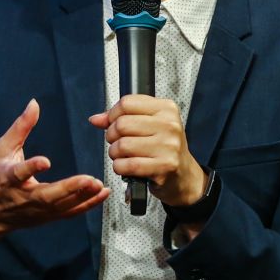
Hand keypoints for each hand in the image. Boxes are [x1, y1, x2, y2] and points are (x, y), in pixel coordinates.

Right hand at [0, 99, 109, 266]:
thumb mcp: (3, 149)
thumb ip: (20, 127)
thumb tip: (34, 104)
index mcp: (9, 178)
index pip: (19, 173)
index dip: (32, 167)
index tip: (45, 161)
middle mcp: (24, 196)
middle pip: (47, 195)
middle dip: (68, 188)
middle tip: (87, 179)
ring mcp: (37, 209)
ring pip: (61, 206)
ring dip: (82, 196)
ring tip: (98, 185)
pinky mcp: (48, 216)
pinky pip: (70, 212)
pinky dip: (88, 205)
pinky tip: (102, 193)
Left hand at [88, 94, 206, 206]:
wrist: (183, 175)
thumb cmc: (163, 148)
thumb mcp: (148, 125)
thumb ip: (121, 118)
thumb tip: (96, 119)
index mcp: (166, 109)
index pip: (127, 103)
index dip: (112, 115)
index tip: (114, 123)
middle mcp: (170, 125)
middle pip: (122, 124)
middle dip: (112, 136)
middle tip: (119, 142)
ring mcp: (168, 146)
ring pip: (122, 145)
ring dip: (115, 154)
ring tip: (123, 155)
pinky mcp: (164, 167)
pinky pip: (127, 165)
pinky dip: (120, 167)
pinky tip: (127, 167)